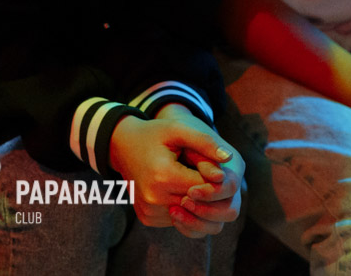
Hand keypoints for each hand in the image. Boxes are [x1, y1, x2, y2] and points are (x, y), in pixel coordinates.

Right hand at [156, 106, 243, 238]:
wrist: (122, 146)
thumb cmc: (154, 135)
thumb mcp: (178, 130)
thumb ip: (204, 143)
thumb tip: (228, 159)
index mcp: (163, 176)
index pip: (205, 187)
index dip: (214, 177)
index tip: (214, 166)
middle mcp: (153, 199)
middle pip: (198, 203)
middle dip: (207, 190)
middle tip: (204, 173)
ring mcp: (149, 211)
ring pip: (191, 214)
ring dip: (197, 202)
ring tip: (190, 180)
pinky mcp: (147, 218)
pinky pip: (178, 220)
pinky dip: (184, 208)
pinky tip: (179, 190)